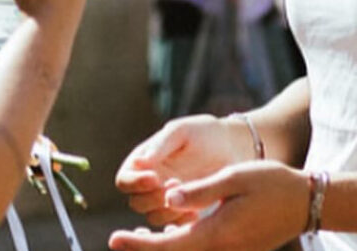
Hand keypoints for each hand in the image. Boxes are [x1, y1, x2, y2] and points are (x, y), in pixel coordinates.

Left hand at [109, 160, 307, 250]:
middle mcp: (221, 249)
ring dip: (163, 247)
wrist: (305, 203)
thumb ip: (199, 191)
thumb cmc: (270, 184)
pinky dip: (182, 244)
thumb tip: (168, 197)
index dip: (139, 244)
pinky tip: (171, 232)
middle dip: (145, 248)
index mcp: (216, 232)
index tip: (114, 237)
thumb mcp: (233, 178)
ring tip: (138, 236)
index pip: (168, 245)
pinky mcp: (237, 250)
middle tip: (118, 239)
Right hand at [115, 114, 256, 225]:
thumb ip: (160, 145)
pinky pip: (174, 226)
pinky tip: (197, 210)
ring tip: (188, 195)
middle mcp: (151, 183)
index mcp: (143, 162)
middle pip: (136, 202)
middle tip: (176, 184)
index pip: (124, 180)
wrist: (232, 146)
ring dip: (167, 211)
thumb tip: (139, 162)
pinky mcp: (184, 210)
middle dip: (153, 198)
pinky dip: (182, 221)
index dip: (134, 183)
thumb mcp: (181, 131)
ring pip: (153, 217)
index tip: (155, 178)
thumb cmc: (203, 132)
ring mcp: (166, 198)